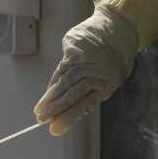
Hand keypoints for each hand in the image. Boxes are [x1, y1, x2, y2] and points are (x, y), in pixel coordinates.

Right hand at [34, 9, 137, 135]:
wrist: (117, 29)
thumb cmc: (111, 62)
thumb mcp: (107, 81)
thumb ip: (88, 98)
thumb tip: (63, 120)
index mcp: (108, 83)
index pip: (86, 103)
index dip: (70, 117)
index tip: (55, 129)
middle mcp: (98, 71)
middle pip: (74, 92)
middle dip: (56, 108)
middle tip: (42, 120)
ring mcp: (86, 58)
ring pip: (66, 80)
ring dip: (51, 97)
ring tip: (40, 110)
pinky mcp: (76, 48)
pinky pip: (62, 68)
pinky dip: (54, 82)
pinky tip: (47, 94)